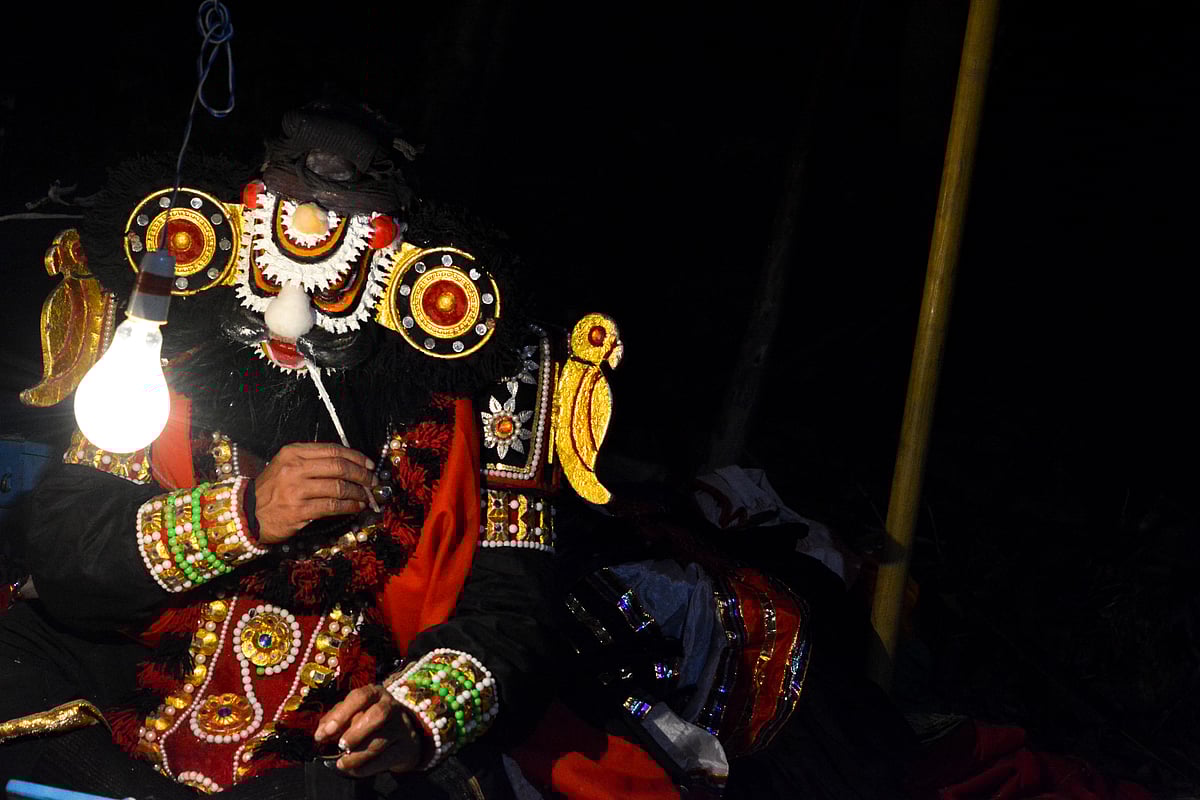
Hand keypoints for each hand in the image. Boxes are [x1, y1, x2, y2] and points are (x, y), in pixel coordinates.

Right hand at [254, 443, 375, 544]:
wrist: (247, 514)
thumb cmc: (272, 490)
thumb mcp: (287, 466)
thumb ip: (313, 462)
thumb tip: (350, 465)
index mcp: (293, 452)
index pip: (333, 450)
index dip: (356, 457)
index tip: (369, 465)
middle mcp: (295, 467)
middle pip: (339, 467)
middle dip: (361, 475)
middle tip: (372, 482)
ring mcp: (296, 489)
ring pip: (339, 487)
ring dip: (358, 493)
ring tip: (365, 497)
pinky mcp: (299, 510)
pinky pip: (333, 506)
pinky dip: (349, 506)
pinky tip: (356, 507)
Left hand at [314, 684, 424, 776]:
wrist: (403, 738)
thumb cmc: (370, 722)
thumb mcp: (353, 713)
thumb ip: (336, 720)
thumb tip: (321, 734)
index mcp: (375, 693)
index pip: (360, 697)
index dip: (341, 715)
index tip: (325, 733)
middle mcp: (391, 706)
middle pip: (377, 715)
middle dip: (355, 733)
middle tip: (340, 745)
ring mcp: (401, 727)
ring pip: (379, 741)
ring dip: (356, 755)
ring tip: (342, 763)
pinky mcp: (405, 748)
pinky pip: (384, 759)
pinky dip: (365, 768)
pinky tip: (353, 770)